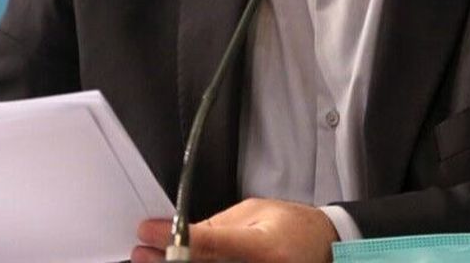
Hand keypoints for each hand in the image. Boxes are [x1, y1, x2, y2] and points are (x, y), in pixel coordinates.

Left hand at [134, 197, 336, 262]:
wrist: (325, 248)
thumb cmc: (293, 227)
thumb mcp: (255, 213)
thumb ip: (217, 227)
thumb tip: (177, 231)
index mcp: (263, 248)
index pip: (211, 244)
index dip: (175, 239)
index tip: (148, 232)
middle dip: (168, 262)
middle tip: (143, 253)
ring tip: (150, 259)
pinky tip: (179, 262)